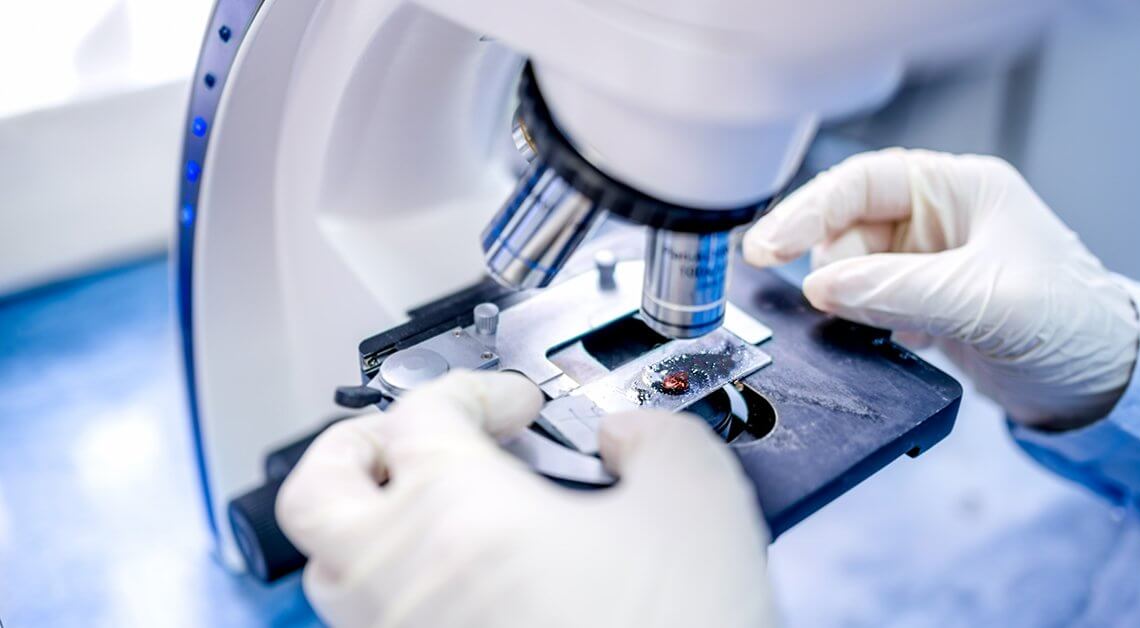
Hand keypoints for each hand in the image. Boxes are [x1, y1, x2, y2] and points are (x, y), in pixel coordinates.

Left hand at [276, 370, 774, 627]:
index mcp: (457, 512)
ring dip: (366, 523)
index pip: (422, 410)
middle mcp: (402, 578)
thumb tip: (628, 436)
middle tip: (411, 438)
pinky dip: (393, 591)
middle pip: (316, 487)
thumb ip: (659, 437)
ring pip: (330, 568)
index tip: (514, 404)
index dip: (474, 388)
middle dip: (358, 444)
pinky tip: (458, 589)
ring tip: (424, 511)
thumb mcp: (698, 504)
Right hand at [744, 148, 1137, 429]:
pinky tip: (892, 339)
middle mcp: (936, 217)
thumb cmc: (1071, 323)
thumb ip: (897, 290)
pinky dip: (860, 322)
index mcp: (957, 188)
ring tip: (885, 327)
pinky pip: (863, 303)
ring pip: (848, 270)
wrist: (1098, 385)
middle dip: (830, 266)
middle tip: (821, 301)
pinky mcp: (918, 301)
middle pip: (844, 227)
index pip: (860, 183)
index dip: (807, 210)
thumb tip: (820, 287)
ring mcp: (924, 261)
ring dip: (847, 300)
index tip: (767, 246)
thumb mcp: (983, 300)